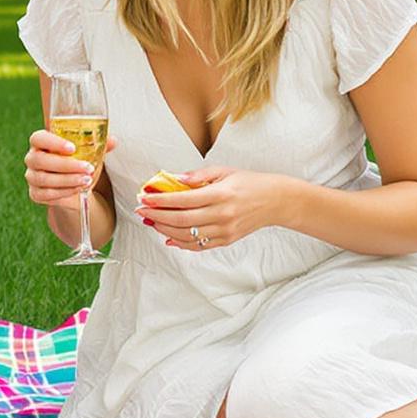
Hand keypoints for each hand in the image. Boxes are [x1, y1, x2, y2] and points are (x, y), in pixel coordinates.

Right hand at [24, 127, 114, 206]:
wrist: (75, 186)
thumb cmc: (78, 162)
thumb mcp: (89, 152)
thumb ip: (99, 145)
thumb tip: (113, 140)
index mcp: (41, 142)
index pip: (38, 138)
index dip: (53, 142)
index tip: (72, 148)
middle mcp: (32, 158)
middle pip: (41, 160)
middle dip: (66, 165)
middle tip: (88, 167)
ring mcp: (32, 177)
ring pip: (44, 179)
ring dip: (68, 180)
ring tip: (86, 180)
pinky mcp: (35, 194)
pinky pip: (46, 194)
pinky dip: (64, 192)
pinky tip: (78, 189)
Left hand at [138, 166, 292, 252]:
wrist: (275, 201)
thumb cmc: (249, 183)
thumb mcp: (224, 171)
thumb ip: (199, 175)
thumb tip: (175, 179)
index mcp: (220, 194)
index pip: (183, 199)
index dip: (161, 200)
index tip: (145, 197)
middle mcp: (221, 215)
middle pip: (181, 219)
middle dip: (156, 216)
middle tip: (141, 211)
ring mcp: (224, 230)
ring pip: (186, 235)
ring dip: (164, 230)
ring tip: (151, 222)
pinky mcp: (226, 240)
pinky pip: (198, 246)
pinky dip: (180, 243)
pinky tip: (168, 237)